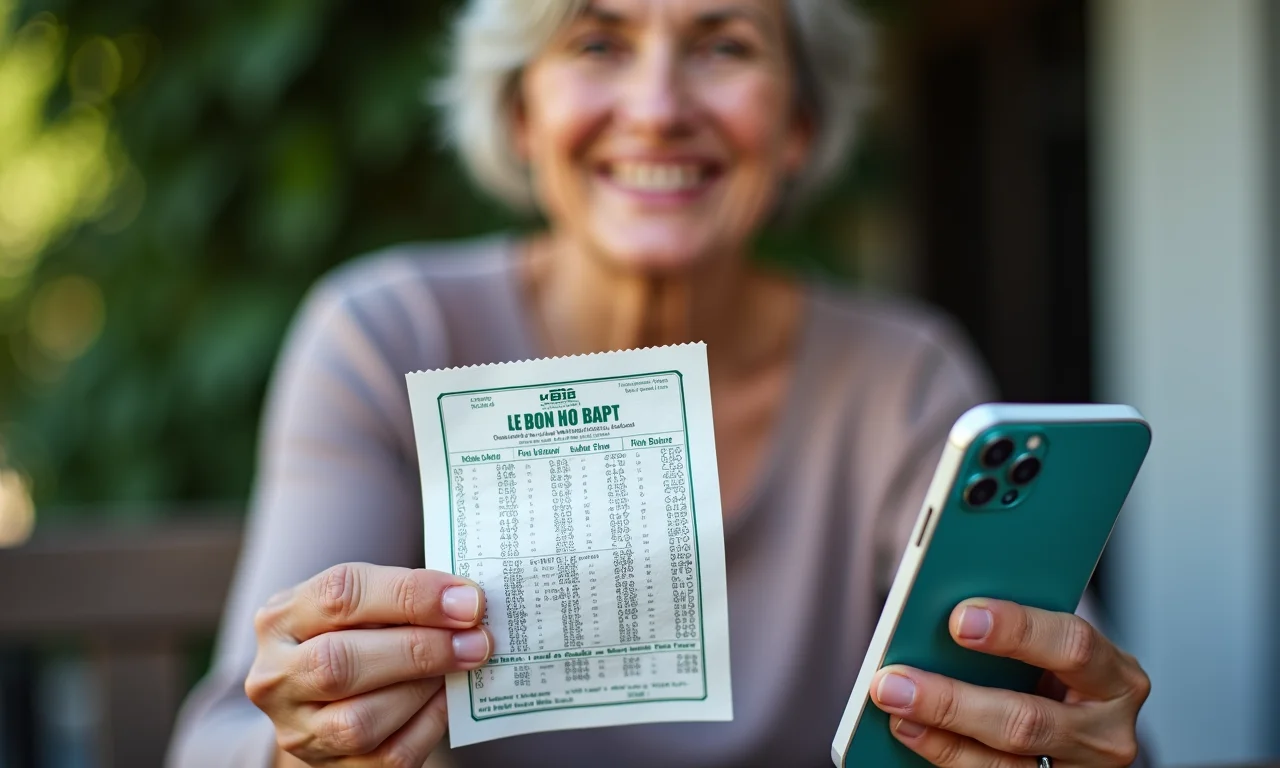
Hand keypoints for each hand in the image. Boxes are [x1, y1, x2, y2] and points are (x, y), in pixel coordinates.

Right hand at [245, 563, 492, 765]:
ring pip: (360, 721)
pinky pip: (389, 755)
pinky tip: (447, 696)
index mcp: (282, 618)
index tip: (467, 600)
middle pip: (339, 663)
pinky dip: (430, 722)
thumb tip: (465, 602)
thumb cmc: (354, 635)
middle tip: (476, 640)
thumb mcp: (362, 604)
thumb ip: (402, 597)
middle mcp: (277, 677)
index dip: (410, 595)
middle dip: (419, 649)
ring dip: (423, 689)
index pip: (340, 595)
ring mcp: (299, 731)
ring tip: (461, 664)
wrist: (328, 699)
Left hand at [869, 598, 1149, 766]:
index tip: (958, 620)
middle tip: (895, 680)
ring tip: (893, 708)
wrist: (1081, 726)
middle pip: (1027, 720)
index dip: (1016, 630)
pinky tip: (911, 734)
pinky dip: (946, 757)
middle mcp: (1106, 732)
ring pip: (1004, 765)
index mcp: (1115, 676)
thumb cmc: (1054, 673)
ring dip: (939, 737)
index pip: (1072, 646)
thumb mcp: (1051, 649)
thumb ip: (1012, 635)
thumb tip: (932, 619)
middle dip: (952, 699)